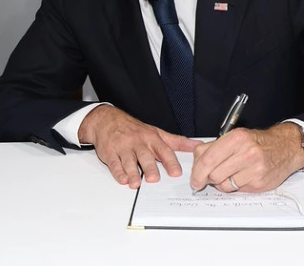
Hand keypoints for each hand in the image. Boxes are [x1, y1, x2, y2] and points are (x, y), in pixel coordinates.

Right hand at [78, 105, 200, 188]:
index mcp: (151, 138)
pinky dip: (118, 172)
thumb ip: (176, 141)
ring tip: (135, 183)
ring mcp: (123, 147)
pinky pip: (114, 163)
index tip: (176, 173)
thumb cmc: (133, 129)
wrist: (107, 120)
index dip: (170, 161)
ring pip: (128, 161)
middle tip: (153, 179)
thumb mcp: (156, 132)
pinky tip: (122, 179)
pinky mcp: (110, 152)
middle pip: (145, 156)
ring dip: (132, 172)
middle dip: (149, 167)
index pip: (163, 150)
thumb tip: (197, 145)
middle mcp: (138, 142)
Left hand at [190, 122, 303, 192]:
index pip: (208, 158)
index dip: (197, 172)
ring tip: (231, 173)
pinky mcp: (260, 183)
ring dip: (223, 183)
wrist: (285, 147)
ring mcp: (254, 169)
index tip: (195, 179)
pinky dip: (236, 186)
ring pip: (224, 185)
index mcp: (236, 138)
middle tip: (211, 176)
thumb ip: (213, 147)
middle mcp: (246, 152)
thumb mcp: (235, 137)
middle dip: (209, 178)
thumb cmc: (258, 142)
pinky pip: (237, 190)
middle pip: (214, 174)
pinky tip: (242, 177)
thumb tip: (196, 161)